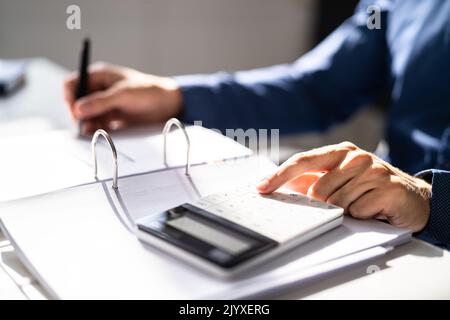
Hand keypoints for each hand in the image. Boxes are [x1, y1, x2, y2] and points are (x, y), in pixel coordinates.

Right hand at [64, 62, 182, 134]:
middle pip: (78, 101)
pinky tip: (98, 131)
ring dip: (87, 122)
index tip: (74, 110)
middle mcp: (100, 89)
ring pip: (87, 114)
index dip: (70, 96)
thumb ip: (100, 102)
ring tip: (91, 130)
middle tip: (83, 124)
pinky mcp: (112, 116)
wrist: (168, 105)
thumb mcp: (123, 95)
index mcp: (99, 76)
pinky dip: (95, 128)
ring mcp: (106, 103)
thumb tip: (78, 109)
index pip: (74, 83)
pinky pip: (97, 123)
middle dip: (78, 113)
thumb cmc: (148, 92)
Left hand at [257, 142, 431, 231]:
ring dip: (346, 211)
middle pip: (318, 189)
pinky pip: (358, 211)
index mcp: (339, 152)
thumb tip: (286, 186)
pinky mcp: (387, 186)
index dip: (279, 175)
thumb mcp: (341, 180)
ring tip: (361, 204)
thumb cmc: (371, 187)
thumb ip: (314, 180)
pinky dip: (362, 216)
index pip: (302, 161)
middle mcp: (355, 156)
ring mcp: (373, 169)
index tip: (261, 187)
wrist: (413, 196)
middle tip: (343, 204)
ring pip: (337, 202)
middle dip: (324, 204)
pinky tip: (373, 209)